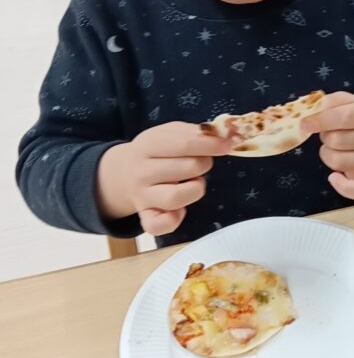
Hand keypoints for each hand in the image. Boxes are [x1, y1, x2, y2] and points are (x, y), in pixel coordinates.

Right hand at [96, 122, 231, 235]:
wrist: (121, 173)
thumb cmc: (155, 150)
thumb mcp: (168, 133)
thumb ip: (194, 132)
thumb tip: (223, 134)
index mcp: (148, 146)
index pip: (184, 144)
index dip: (211, 144)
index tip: (228, 144)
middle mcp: (142, 172)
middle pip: (186, 168)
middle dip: (204, 164)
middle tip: (202, 162)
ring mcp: (142, 196)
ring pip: (175, 198)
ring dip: (195, 189)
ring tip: (194, 182)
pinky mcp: (145, 216)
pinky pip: (158, 226)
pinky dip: (174, 220)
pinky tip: (181, 210)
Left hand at [301, 93, 353, 200]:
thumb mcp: (347, 102)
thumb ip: (328, 102)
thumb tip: (309, 113)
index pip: (345, 117)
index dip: (321, 120)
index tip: (304, 124)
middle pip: (338, 140)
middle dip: (325, 138)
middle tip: (330, 135)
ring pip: (338, 162)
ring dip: (328, 155)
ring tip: (335, 149)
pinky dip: (341, 186)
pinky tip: (334, 177)